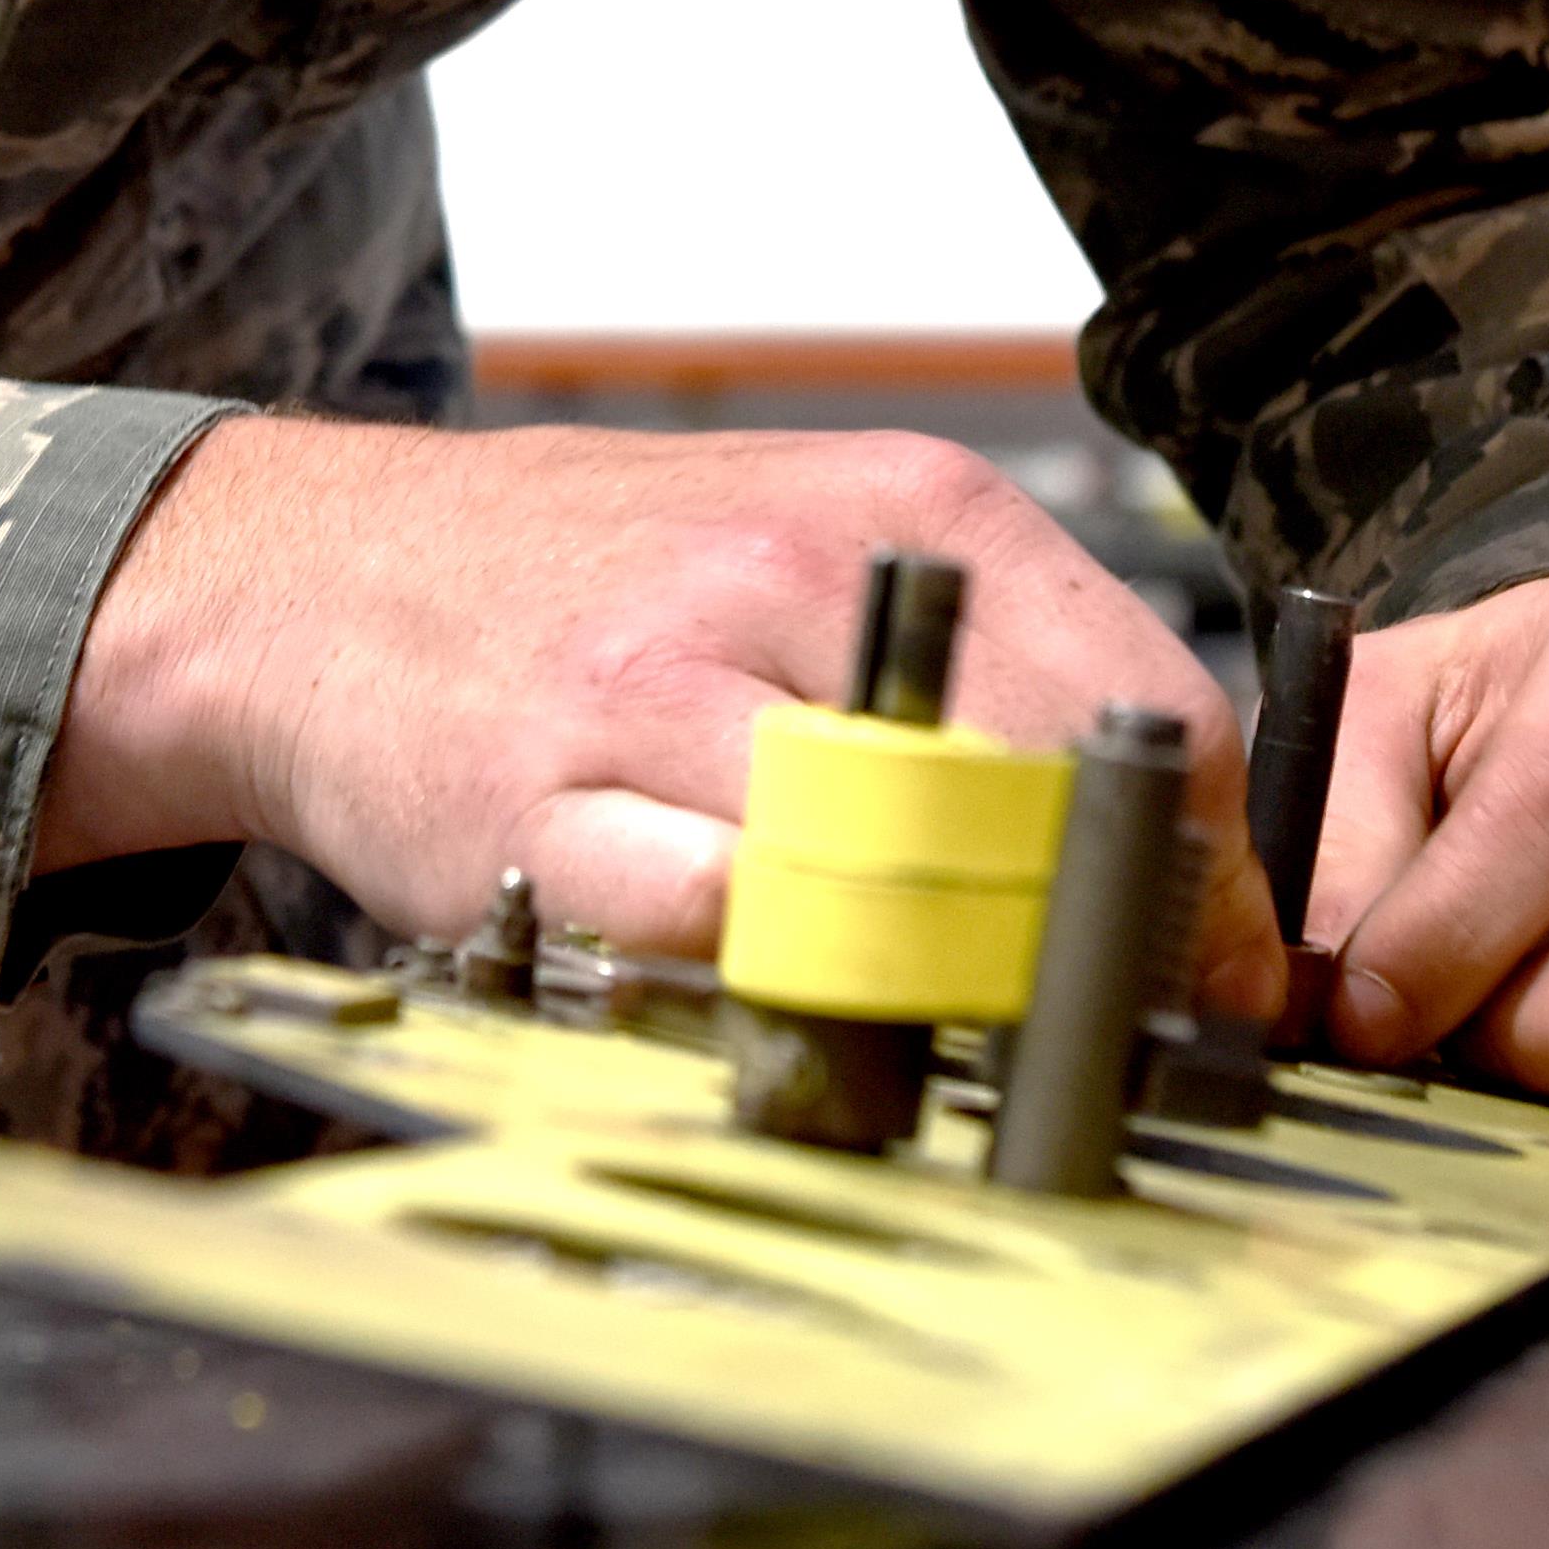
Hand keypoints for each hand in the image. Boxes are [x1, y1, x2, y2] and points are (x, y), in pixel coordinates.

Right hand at [43, 418, 1282, 1016]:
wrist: (317, 577)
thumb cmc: (593, 580)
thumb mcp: (820, 544)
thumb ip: (991, 664)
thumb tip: (1184, 838)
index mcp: (901, 508)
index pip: (1147, 708)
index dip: (1208, 873)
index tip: (1231, 973)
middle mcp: (791, 581)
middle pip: (1042, 804)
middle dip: (1103, 949)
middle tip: (1123, 1039)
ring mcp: (658, 692)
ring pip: (886, 875)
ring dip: (950, 982)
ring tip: (965, 1033)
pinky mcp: (541, 807)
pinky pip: (710, 930)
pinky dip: (769, 987)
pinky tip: (782, 998)